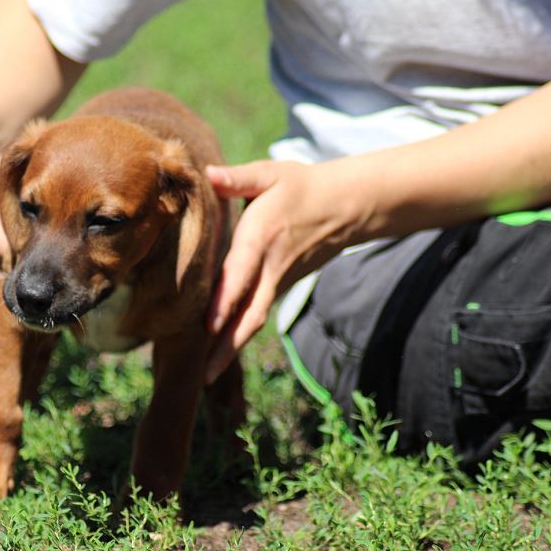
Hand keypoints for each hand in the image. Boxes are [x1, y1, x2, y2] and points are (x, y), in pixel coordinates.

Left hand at [204, 160, 363, 382]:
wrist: (347, 206)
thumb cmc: (301, 186)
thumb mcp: (271, 175)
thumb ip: (238, 178)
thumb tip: (208, 174)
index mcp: (261, 239)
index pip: (241, 276)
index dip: (226, 302)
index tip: (209, 326)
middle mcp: (270, 268)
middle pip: (249, 314)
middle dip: (226, 346)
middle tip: (203, 376)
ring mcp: (279, 282)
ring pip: (254, 320)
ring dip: (231, 348)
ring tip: (206, 375)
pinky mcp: (282, 287)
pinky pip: (258, 314)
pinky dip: (240, 333)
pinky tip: (219, 350)